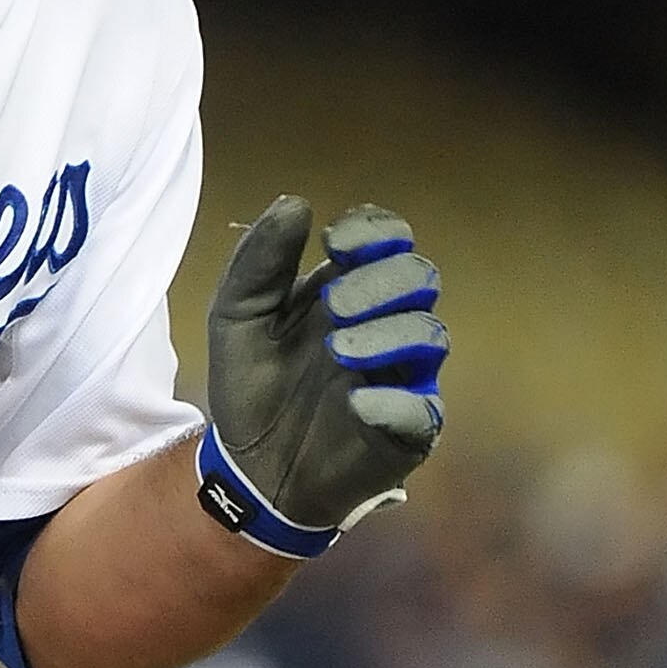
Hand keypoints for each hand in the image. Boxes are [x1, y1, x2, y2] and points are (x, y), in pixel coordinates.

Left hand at [202, 199, 445, 550]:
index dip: (374, 231)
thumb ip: (259, 261)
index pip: (388, 240)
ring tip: (337, 352)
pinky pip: (423, 410)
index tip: (337, 243)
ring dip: (385, 335)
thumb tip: (297, 202)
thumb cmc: (250, 384)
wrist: (247, 466)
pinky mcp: (408, 431)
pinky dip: (392, 402)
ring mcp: (403, 378)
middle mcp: (385, 327)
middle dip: (379, 283)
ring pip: (430, 335)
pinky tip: (355, 402)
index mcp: (348, 290)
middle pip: (419, 278)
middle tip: (333, 307)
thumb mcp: (236, 317)